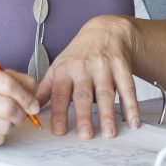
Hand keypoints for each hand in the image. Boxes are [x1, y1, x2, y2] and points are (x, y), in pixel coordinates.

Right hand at [0, 67, 38, 146]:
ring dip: (11, 125)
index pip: (9, 85)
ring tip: (4, 119)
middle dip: (21, 114)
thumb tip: (35, 97)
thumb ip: (20, 81)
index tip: (34, 105)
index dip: (27, 97)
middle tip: (21, 114)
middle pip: (8, 108)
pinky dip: (0, 135)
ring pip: (4, 126)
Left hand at [36, 15, 139, 138]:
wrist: (105, 30)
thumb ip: (47, 88)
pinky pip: (128, 87)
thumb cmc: (79, 53)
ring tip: (108, 132)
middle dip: (84, 116)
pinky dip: (132, 105)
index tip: (59, 131)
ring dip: (108, 114)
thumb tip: (31, 108)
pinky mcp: (122, 66)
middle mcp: (84, 68)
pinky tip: (133, 120)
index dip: (59, 113)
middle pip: (83, 95)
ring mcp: (104, 67)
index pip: (60, 94)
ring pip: (106, 92)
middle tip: (86, 135)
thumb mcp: (59, 65)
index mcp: (65, 70)